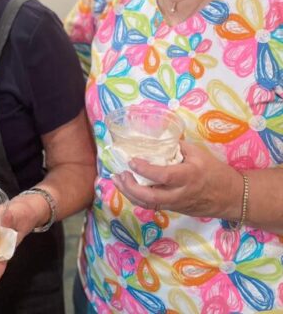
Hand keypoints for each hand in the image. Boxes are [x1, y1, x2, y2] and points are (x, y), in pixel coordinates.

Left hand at [111, 140, 241, 218]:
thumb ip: (177, 147)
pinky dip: (139, 198)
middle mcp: (181, 193)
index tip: (132, 160)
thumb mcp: (198, 153)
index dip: (145, 169)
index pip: (163, 176)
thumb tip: (156, 140)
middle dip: (131, 187)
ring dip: (130, 194)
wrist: (232, 197)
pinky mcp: (175, 210)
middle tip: (119, 174)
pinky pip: (154, 206)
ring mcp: (177, 204)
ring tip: (118, 181)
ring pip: (149, 204)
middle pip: (151, 197)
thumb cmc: (215, 171)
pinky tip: (129, 187)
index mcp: (188, 176)